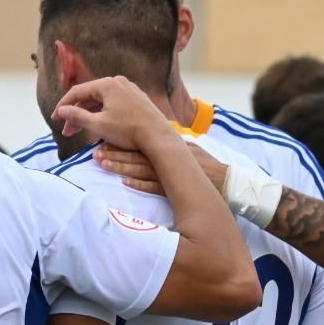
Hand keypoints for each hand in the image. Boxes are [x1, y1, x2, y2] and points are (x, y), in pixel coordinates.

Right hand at [52, 76, 175, 151]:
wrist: (158, 136)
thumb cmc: (128, 130)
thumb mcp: (98, 125)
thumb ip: (77, 116)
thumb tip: (61, 110)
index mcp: (106, 84)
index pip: (77, 92)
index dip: (63, 106)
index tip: (55, 119)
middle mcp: (118, 82)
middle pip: (89, 97)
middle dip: (76, 114)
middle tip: (67, 131)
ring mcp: (129, 90)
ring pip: (101, 101)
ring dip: (89, 115)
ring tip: (79, 131)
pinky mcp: (136, 99)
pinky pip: (113, 104)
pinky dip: (102, 114)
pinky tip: (97, 125)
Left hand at [98, 141, 226, 196]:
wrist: (228, 182)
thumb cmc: (208, 167)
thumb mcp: (189, 149)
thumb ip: (172, 143)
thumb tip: (159, 134)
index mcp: (167, 150)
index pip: (140, 144)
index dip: (121, 144)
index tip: (103, 141)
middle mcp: (167, 160)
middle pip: (136, 156)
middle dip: (115, 154)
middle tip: (95, 152)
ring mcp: (170, 175)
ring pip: (141, 170)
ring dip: (122, 167)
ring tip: (103, 164)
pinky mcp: (175, 190)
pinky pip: (155, 188)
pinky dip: (141, 186)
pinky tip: (126, 185)